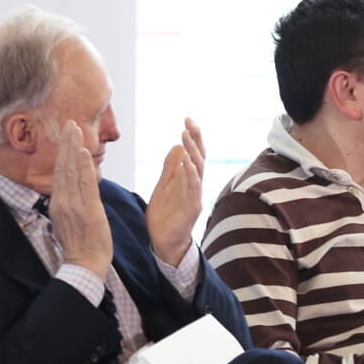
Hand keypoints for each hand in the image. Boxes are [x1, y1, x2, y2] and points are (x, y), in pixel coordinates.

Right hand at [49, 121, 112, 278]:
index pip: (60, 172)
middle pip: (62, 166)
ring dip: (73, 148)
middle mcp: (63, 201)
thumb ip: (70, 202)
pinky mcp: (87, 210)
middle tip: (68, 122)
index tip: (65, 134)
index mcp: (58, 203)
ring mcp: (74, 205)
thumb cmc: (81, 244)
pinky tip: (82, 151)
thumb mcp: (70, 219)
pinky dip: (83, 167)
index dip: (62, 152)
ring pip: (71, 171)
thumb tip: (73, 189)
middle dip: (65, 143)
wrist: (85, 264)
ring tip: (74, 128)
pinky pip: (85, 185)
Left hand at [146, 117, 204, 265]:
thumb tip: (177, 147)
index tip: (187, 120)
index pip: (193, 153)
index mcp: (187, 179)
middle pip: (199, 157)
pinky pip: (193, 187)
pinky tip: (187, 160)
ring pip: (198, 169)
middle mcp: (194, 185)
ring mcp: (195, 196)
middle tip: (189, 122)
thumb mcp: (163, 186)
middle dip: (195, 139)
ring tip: (186, 135)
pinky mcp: (192, 207)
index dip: (192, 137)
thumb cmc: (165, 217)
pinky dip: (191, 173)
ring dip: (193, 151)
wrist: (164, 243)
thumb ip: (170, 168)